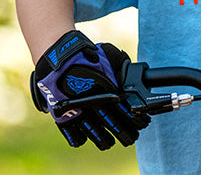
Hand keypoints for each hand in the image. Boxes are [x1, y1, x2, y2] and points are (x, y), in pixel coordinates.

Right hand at [30, 31, 149, 148]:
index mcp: (109, 92)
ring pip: (98, 137)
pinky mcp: (64, 120)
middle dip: (127, 134)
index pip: (128, 113)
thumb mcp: (107, 58)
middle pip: (116, 128)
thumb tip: (133, 74)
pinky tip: (87, 137)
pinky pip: (76, 138)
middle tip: (131, 137)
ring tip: (109, 142)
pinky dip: (82, 138)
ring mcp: (80, 115)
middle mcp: (96, 107)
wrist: (57, 59)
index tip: (142, 123)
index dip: (137, 121)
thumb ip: (120, 69)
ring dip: (106, 141)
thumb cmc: (84, 57)